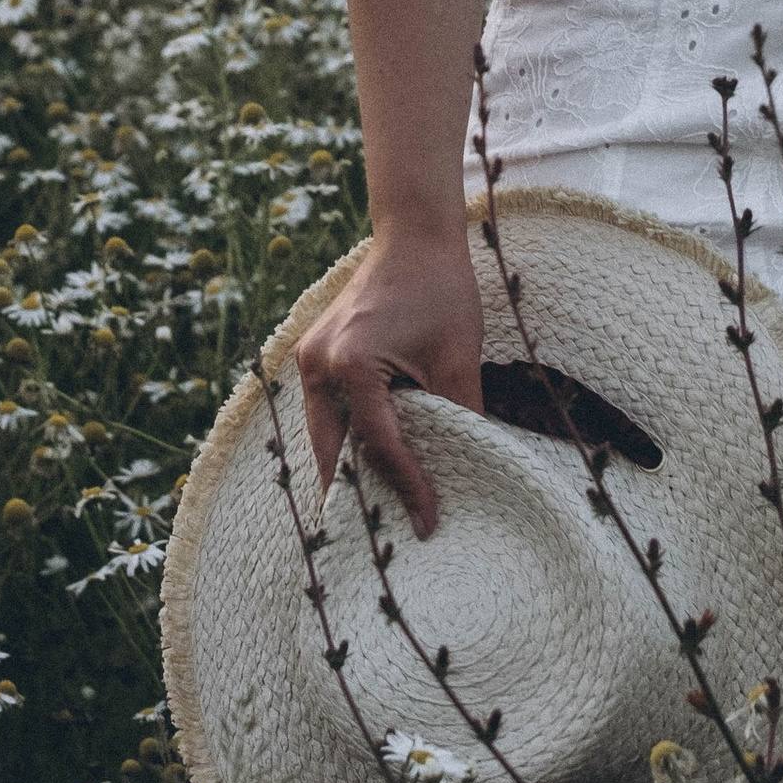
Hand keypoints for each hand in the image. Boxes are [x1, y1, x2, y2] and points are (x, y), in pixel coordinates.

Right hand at [293, 227, 485, 540]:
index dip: (407, 489)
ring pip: (323, 436)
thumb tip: (474, 474)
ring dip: (346, 473)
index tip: (429, 525)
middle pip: (332, 454)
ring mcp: (309, 357)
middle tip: (383, 547)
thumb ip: (462, 419)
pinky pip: (325, 413)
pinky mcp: (314, 353)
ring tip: (376, 516)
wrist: (414, 235)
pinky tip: (367, 467)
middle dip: (356, 500)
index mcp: (352, 365)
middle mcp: (319, 364)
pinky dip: (343, 442)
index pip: (380, 447)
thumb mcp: (459, 360)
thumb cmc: (442, 290)